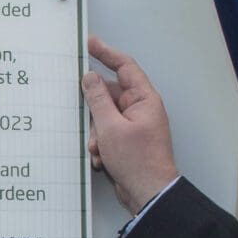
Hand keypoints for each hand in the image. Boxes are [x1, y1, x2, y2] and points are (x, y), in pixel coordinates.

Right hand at [81, 35, 179, 214]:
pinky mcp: (126, 141)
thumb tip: (89, 78)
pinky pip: (106, 133)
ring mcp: (133, 125)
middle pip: (108, 96)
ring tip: (100, 150)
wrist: (149, 194)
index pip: (124, 66)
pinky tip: (102, 159)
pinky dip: (100, 145)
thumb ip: (97, 99)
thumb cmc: (137, 161)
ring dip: (96, 134)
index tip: (89, 43)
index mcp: (143, 99)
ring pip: (103, 117)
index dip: (106, 53)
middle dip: (94, 113)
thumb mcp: (110, 127)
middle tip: (88, 122)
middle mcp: (140, 109)